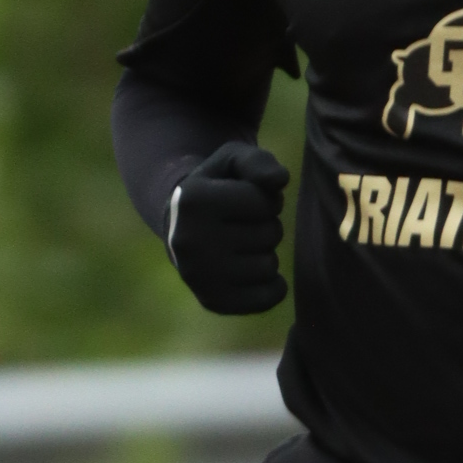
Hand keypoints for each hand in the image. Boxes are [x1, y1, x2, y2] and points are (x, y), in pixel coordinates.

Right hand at [166, 141, 288, 313]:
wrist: (182, 225)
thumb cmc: (217, 187)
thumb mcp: (231, 161)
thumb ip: (257, 161)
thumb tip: (280, 180)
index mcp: (194, 201)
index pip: (264, 201)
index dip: (265, 198)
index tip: (246, 199)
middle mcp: (191, 241)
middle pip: (269, 234)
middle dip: (266, 225)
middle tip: (244, 224)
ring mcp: (199, 277)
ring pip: (269, 266)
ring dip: (266, 252)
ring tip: (244, 243)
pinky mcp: (213, 302)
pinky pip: (267, 297)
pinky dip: (271, 285)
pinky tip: (252, 269)